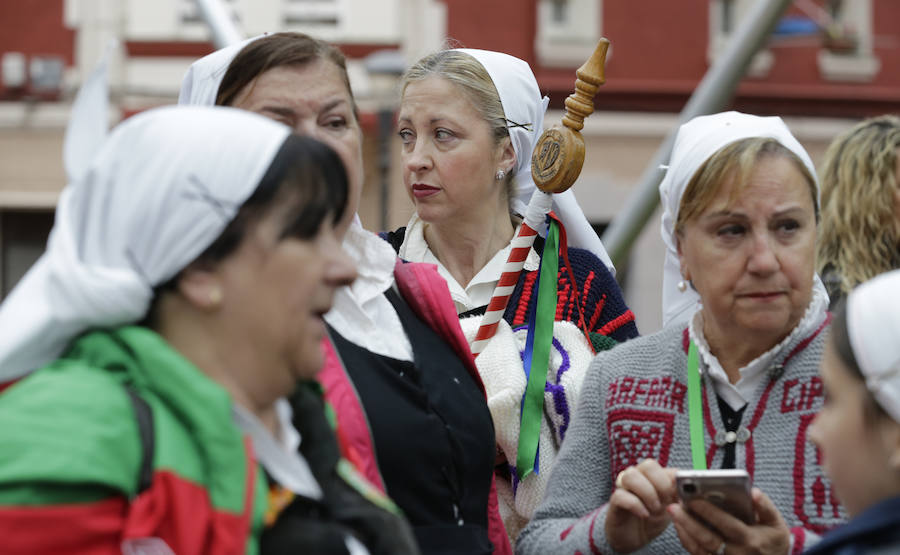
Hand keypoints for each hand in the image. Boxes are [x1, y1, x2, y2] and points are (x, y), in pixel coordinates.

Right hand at [605, 459, 677, 552]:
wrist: (633, 536)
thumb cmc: (653, 517)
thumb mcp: (670, 506)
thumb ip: (678, 494)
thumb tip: (692, 489)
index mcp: (653, 475)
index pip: (665, 466)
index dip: (673, 479)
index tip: (680, 495)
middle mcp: (637, 476)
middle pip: (648, 465)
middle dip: (661, 484)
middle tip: (667, 501)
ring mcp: (624, 487)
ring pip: (631, 476)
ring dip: (647, 493)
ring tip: (655, 509)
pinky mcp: (615, 501)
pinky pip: (620, 495)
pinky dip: (636, 505)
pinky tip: (644, 515)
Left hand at [668, 487, 789, 554]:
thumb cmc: (773, 541)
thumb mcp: (776, 524)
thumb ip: (766, 506)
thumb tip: (753, 492)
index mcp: (750, 540)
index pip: (727, 524)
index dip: (709, 512)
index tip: (692, 498)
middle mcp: (736, 554)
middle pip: (708, 539)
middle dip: (689, 522)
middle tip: (673, 506)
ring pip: (699, 549)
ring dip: (684, 531)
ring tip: (674, 513)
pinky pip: (697, 554)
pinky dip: (687, 541)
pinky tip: (679, 526)